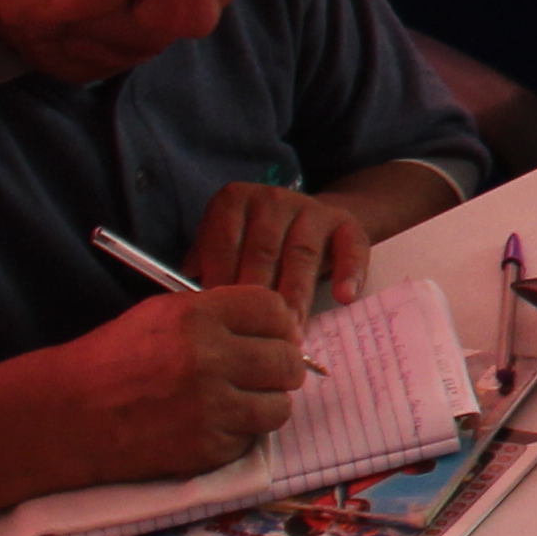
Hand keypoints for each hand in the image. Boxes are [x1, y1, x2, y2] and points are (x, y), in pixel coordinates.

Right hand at [52, 288, 308, 478]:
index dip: (280, 324)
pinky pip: (251, 439)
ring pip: (279, 406)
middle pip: (286, 360)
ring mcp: (211, 407)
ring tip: (241, 402)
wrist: (67, 417)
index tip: (275, 336)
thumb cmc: (111, 362)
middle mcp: (209, 358)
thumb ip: (218, 316)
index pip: (273, 309)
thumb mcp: (160, 315)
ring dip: (266, 404)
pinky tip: (212, 425)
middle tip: (267, 373)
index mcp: (197, 316)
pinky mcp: (208, 448)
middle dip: (282, 367)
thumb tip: (276, 327)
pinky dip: (239, 434)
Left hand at [191, 177, 371, 312]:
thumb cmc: (258, 243)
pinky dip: (348, 272)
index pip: (223, 242)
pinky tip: (343, 298)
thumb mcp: (225, 243)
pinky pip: (349, 248)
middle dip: (259, 296)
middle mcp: (272, 200)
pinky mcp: (346, 224)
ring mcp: (311, 210)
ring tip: (291, 329)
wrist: (315, 220)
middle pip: (262, 251)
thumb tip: (186, 295)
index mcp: (234, 201)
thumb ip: (205, 262)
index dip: (222, 281)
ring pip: (301, 254)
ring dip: (296, 294)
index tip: (222, 318)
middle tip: (256, 335)